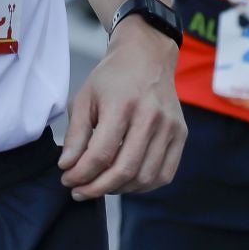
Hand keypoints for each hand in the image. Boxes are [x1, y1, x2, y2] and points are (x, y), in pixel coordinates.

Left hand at [59, 19, 185, 199]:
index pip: (102, 152)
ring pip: (145, 177)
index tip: (67, 180)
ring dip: (118, 190)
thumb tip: (68, 167)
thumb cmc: (111, 78)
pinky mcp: (181, 135)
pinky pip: (164, 175)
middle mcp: (151, 116)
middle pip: (124, 169)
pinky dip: (142, 186)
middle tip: (80, 192)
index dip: (82, 173)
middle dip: (97, 188)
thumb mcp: (84, 97)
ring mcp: (170, 127)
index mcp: (122, 104)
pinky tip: (124, 182)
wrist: (146, 57)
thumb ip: (76, 134)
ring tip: (100, 186)